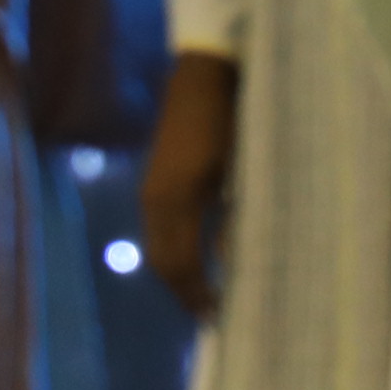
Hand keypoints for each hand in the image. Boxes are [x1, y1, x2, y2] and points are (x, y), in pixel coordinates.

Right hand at [137, 47, 239, 321]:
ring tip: (203, 290)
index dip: (196, 294)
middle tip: (210, 312)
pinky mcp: (154, 179)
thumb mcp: (239, 169)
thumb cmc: (230, 118)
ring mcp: (151, 188)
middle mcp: (155, 199)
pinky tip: (195, 255)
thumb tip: (232, 264)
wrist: (205, 73)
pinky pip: (158, 229)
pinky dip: (173, 251)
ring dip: (176, 273)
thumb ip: (235, 218)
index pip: (179, 264)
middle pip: (162, 261)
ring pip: (157, 247)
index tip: (218, 316)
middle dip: (183, 291)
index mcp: (176, 198)